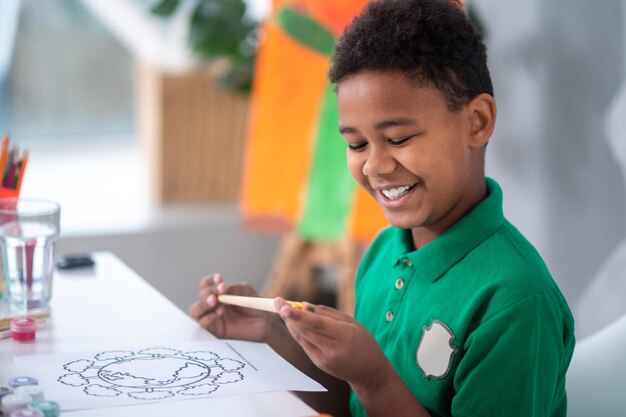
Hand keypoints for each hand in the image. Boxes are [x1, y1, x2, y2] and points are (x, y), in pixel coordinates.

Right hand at [188, 273, 276, 341]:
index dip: (210, 281)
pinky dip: (207, 317)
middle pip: (201, 296)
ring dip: (203, 304)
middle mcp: (212, 304)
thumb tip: (223, 290)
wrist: (264, 325)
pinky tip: (218, 312)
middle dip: (209, 291)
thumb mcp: (248, 293)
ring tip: (215, 301)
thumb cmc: (255, 307)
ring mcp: (211, 317)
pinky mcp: (213, 330)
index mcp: (218, 293)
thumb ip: (236, 290)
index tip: (219, 278)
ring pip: (195, 310)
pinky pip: (202, 324)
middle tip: (221, 290)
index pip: (206, 285)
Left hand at [274, 298, 388, 385]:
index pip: (316, 324)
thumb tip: (305, 306)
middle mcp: (332, 349)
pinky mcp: (319, 363)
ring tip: (282, 308)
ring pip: (302, 337)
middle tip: (277, 301)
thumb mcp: (351, 322)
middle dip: (288, 315)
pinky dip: (298, 332)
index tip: (283, 307)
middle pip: (305, 330)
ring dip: (290, 322)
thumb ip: (327, 313)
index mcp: (344, 335)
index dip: (298, 315)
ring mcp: (324, 359)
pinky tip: (293, 322)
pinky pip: (305, 344)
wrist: (368, 371)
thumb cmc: (362, 341)